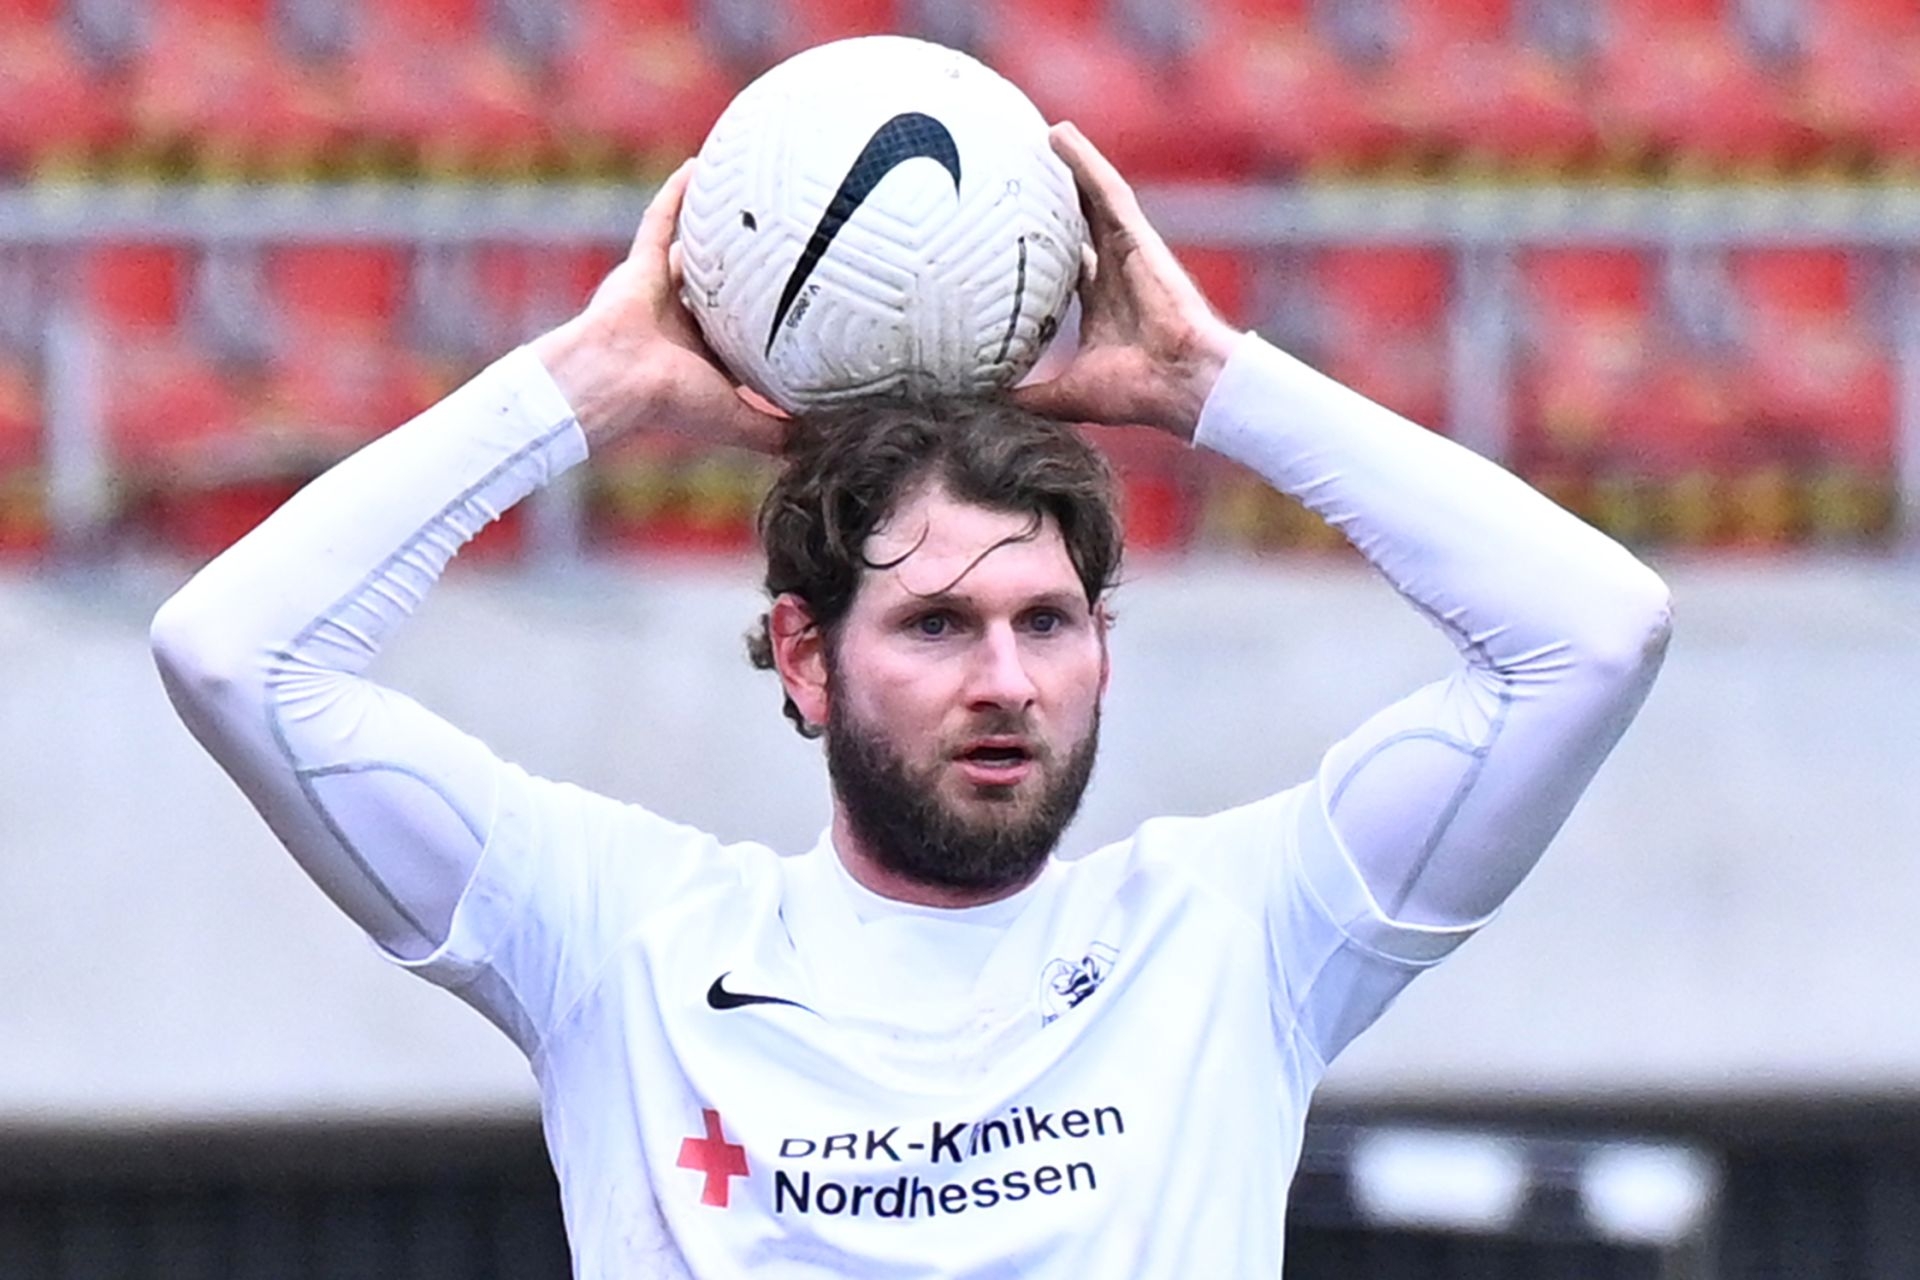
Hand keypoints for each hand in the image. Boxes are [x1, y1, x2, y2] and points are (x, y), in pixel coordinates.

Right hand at [530, 161, 783, 452]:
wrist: (615, 382)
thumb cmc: (671, 403)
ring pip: (692, 253)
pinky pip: (659, 220)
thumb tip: (830, 442)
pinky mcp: (639, 266)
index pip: (742, 337)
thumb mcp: (740, 422)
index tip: (804, 306)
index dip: (767, 324)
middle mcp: (682, 323)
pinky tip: (698, 165)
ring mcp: (659, 292)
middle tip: (783, 243)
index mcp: (703, 358)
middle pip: (721, 290)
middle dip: (744, 273)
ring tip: (746, 198)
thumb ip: (780, 433)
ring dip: (713, 228)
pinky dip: (676, 194)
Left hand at [1012, 123, 1240, 439]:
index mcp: (1101, 305)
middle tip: (1022, 174)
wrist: (1179, 382)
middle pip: (1079, 223)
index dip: (1043, 250)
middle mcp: (1114, 272)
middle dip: (1057, 199)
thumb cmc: (1135, 392)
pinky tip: (1059, 135)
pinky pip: (1105, 189)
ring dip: (1068, 165)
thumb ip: (1027, 395)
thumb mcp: (1066, 394)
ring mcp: (1128, 251)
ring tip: (1038, 134)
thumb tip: (981, 404)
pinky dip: (1084, 161)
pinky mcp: (1137, 236)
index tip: (1012, 236)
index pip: (1068, 267)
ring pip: (1091, 197)